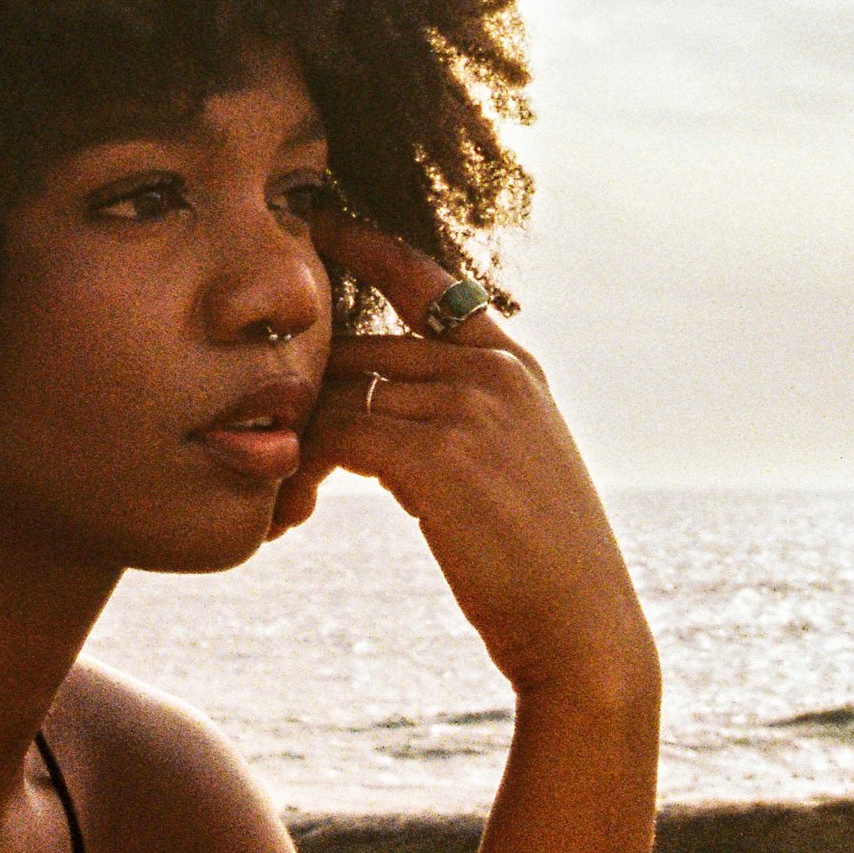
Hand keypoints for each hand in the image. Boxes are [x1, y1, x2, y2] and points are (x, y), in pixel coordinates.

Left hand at [273, 218, 659, 717]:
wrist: (582, 630)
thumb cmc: (540, 565)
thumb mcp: (511, 464)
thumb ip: (456, 419)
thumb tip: (370, 412)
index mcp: (513, 365)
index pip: (429, 282)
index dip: (369, 245)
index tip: (322, 222)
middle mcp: (492, 370)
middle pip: (359, 350)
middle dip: (308, 397)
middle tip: (271, 448)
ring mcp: (469, 406)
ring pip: (339, 398)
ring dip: (297, 447)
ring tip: (284, 501)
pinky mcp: (439, 455)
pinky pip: (337, 439)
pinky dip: (301, 472)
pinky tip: (292, 513)